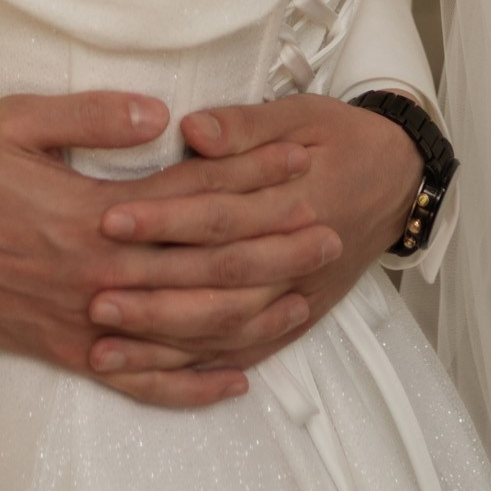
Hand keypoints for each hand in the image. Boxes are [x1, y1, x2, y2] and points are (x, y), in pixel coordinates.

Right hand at [0, 92, 334, 410]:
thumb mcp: (20, 118)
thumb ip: (93, 114)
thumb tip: (162, 115)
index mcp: (95, 211)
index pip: (193, 200)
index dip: (252, 184)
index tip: (301, 168)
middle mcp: (100, 272)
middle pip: (205, 268)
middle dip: (273, 251)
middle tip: (330, 237)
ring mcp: (86, 320)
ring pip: (185, 329)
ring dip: (249, 316)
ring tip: (301, 300)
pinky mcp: (67, 350)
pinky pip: (139, 380)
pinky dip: (190, 385)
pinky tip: (232, 380)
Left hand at [81, 96, 423, 400]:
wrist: (397, 181)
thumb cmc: (339, 141)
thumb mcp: (300, 114)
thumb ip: (245, 126)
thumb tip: (193, 130)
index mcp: (295, 199)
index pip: (219, 213)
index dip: (163, 217)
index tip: (108, 219)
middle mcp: (295, 258)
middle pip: (216, 281)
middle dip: (152, 291)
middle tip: (92, 295)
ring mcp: (295, 297)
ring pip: (225, 329)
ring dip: (164, 343)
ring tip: (104, 348)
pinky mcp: (293, 321)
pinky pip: (241, 354)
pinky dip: (198, 373)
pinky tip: (153, 376)